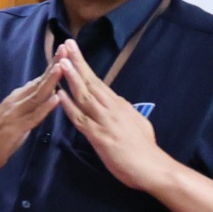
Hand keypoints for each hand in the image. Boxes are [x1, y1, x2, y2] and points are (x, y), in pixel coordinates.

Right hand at [0, 57, 64, 184]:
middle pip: (39, 82)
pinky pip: (33, 117)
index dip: (53, 65)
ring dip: (50, 81)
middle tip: (66, 49)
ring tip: (62, 68)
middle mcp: (15, 102)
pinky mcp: (14, 129)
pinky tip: (56, 99)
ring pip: (36, 96)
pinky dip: (45, 107)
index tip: (65, 50)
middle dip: (54, 66)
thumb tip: (46, 93)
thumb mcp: (17, 116)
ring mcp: (14, 114)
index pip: (39, 79)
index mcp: (17, 98)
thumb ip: (30, 104)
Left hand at [56, 41, 178, 191]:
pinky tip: (60, 95)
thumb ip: (124, 110)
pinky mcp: (99, 136)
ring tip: (61, 63)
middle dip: (78, 62)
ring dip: (72, 79)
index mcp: (119, 104)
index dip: (84, 65)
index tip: (74, 50)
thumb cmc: (144, 148)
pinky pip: (80, 119)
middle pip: (91, 82)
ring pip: (85, 96)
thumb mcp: (136, 121)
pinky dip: (69, 106)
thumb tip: (117, 101)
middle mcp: (112, 108)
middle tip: (67, 44)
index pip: (98, 81)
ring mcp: (105, 121)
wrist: (152, 167)